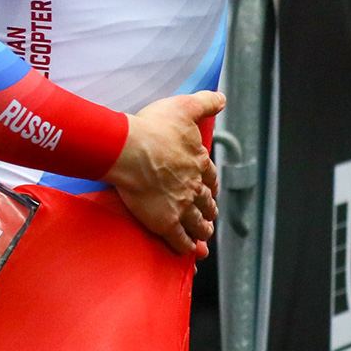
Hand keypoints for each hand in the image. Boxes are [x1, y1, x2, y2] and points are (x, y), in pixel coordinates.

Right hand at [103, 90, 224, 256]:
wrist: (129, 150)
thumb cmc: (152, 128)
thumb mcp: (182, 107)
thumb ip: (205, 102)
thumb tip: (222, 98)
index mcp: (198, 162)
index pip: (210, 177)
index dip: (211, 184)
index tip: (210, 188)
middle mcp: (194, 187)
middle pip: (206, 204)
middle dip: (209, 211)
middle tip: (209, 217)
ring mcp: (180, 206)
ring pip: (197, 224)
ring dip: (202, 231)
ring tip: (203, 237)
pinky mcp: (164, 222)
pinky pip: (179, 240)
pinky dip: (185, 248)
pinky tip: (187, 252)